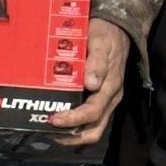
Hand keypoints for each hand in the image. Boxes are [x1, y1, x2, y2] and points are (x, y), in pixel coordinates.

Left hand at [47, 16, 127, 149]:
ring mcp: (107, 100)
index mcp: (110, 87)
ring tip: (50, 131)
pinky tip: (58, 121)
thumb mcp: (100, 43)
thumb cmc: (105, 35)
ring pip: (92, 130)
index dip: (73, 119)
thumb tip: (91, 84)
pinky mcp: (102, 99)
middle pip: (94, 130)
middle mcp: (110, 98)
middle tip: (48, 129)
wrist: (118, 29)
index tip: (53, 118)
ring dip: (72, 135)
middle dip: (70, 135)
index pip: (92, 112)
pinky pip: (90, 121)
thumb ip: (96, 63)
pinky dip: (75, 126)